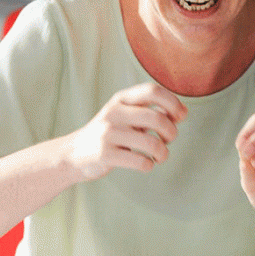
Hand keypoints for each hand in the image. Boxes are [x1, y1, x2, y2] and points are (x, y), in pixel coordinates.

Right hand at [64, 82, 186, 180]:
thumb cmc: (108, 134)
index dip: (173, 102)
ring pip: (152, 144)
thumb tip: (181, 113)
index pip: (153, 90)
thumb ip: (149, 112)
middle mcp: (114, 113)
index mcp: (121, 99)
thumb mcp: (124, 115)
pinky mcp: (106, 155)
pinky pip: (141, 162)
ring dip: (163, 153)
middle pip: (157, 118)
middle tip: (169, 140)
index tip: (181, 116)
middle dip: (171, 132)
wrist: (73, 154)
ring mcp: (108, 134)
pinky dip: (149, 165)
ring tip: (159, 156)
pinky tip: (145, 164)